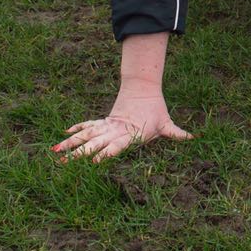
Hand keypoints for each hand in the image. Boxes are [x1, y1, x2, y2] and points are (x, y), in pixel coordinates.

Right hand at [55, 91, 192, 161]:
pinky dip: (77, 130)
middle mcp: (115, 131)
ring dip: (71, 144)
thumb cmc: (156, 111)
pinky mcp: (104, 122)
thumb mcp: (167, 123)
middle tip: (64, 163)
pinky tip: (63, 136)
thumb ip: (177, 133)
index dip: (106, 154)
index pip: (116, 146)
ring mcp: (107, 125)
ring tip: (55, 152)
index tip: (94, 162)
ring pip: (86, 135)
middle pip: (95, 143)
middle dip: (79, 153)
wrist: (142, 88)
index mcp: (130, 134)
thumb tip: (195, 137)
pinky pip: (88, 126)